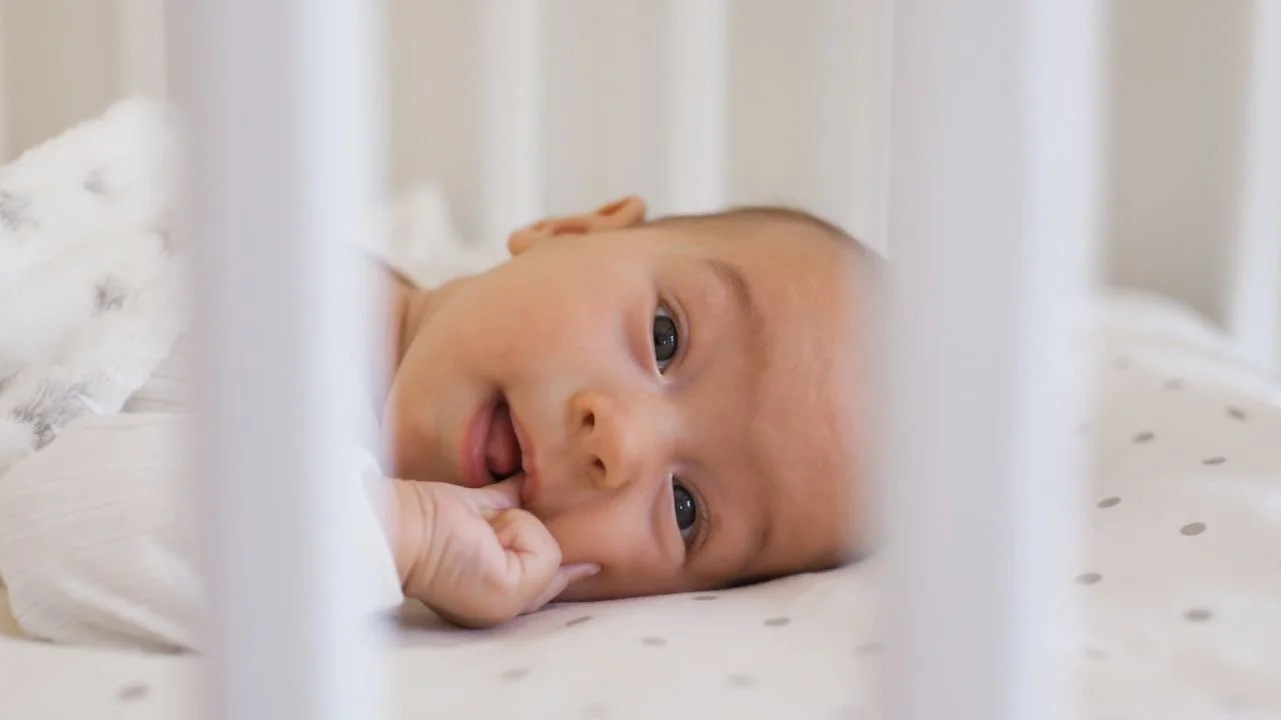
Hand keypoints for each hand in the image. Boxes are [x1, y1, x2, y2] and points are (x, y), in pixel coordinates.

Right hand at [390, 478, 598, 626]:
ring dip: (527, 516)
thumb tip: (539, 529)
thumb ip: (544, 566)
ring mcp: (494, 533)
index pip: (555, 579)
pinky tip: (536, 475)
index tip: (597, 563)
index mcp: (508, 598)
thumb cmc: (454, 566)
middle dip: (545, 541)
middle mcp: (504, 566)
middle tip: (524, 542)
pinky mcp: (484, 501)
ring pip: (536, 517)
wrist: (408, 529)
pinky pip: (518, 487)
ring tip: (494, 522)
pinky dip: (526, 482)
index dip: (572, 569)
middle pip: (548, 547)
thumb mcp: (508, 590)